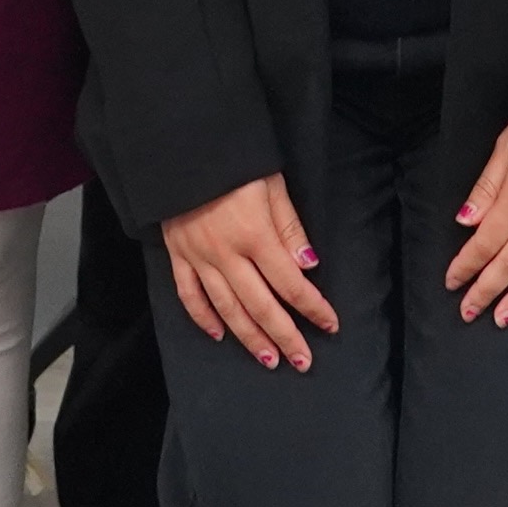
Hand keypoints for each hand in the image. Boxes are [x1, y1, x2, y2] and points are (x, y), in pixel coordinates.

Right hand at [162, 172, 340, 366]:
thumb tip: (308, 265)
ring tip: (268, 359)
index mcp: (254, 235)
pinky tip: (219, 334)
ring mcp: (199, 257)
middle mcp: (226, 253)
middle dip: (285, 336)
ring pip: (227, 308)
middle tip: (302, 361)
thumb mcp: (271, 184)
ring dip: (249, 337)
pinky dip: (203, 318)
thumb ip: (290, 227)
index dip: (313, 307)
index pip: (290, 283)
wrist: (183, 145)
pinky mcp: (177, 254)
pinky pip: (189, 294)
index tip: (330, 324)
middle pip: (261, 305)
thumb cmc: (234, 160)